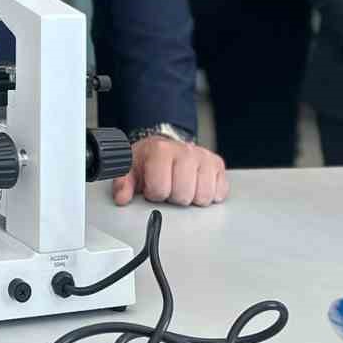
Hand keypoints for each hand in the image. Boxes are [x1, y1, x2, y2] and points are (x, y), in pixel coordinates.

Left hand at [112, 136, 227, 206]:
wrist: (166, 146)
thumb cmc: (149, 159)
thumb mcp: (131, 168)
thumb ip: (123, 183)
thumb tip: (122, 197)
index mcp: (161, 150)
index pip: (160, 189)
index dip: (154, 194)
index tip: (153, 187)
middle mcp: (185, 150)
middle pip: (183, 195)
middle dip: (173, 197)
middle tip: (169, 187)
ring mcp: (204, 156)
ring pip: (203, 196)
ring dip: (192, 197)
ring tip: (182, 186)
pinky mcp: (218, 164)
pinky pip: (219, 193)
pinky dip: (209, 195)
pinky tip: (197, 186)